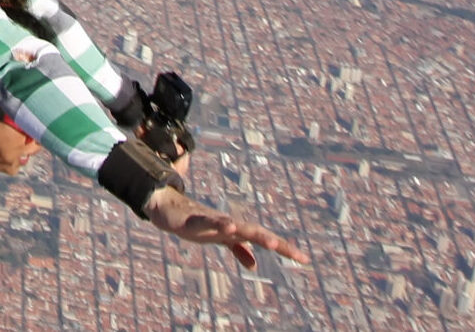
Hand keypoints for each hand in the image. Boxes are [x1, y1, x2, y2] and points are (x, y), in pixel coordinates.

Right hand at [144, 187, 309, 269]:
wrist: (170, 209)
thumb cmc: (198, 223)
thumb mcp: (221, 240)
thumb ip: (238, 250)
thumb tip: (254, 265)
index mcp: (237, 230)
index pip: (264, 239)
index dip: (284, 248)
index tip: (305, 259)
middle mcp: (229, 224)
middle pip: (257, 233)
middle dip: (275, 243)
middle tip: (296, 255)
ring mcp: (214, 221)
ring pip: (238, 227)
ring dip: (254, 234)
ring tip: (271, 243)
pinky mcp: (196, 221)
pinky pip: (210, 223)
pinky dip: (221, 225)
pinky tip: (230, 227)